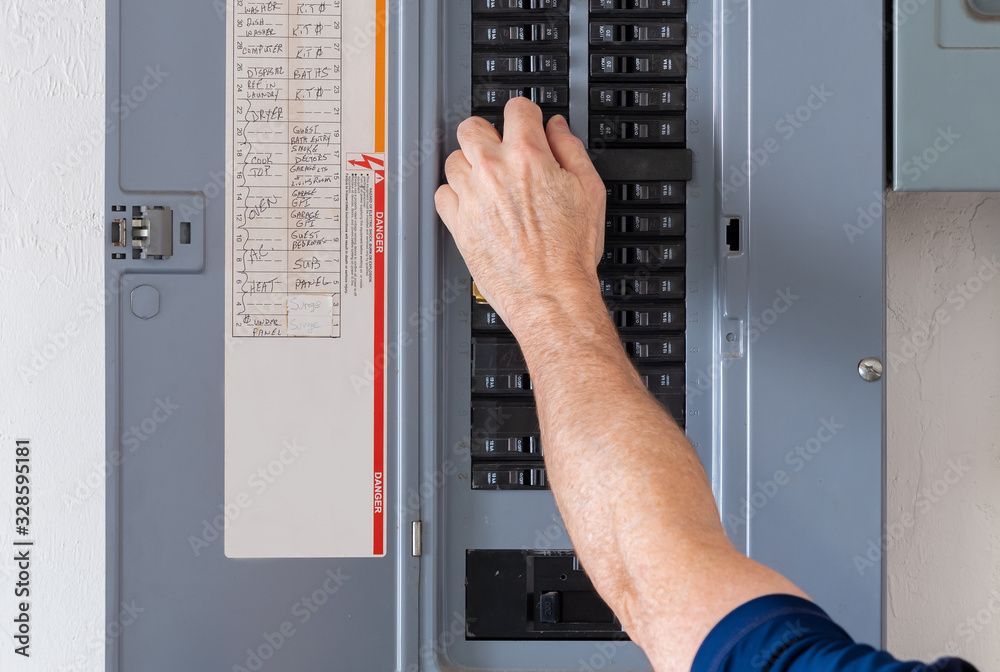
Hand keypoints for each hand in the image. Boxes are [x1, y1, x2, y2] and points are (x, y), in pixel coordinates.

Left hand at [434, 98, 605, 336]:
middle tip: (500, 150)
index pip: (517, 109)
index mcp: (527, 156)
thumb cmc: (570, 252)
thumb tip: (557, 128)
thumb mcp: (590, 190)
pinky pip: (442, 193)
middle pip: (471, 127)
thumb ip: (571, 150)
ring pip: (453, 160)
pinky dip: (455, 195)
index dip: (526, 115)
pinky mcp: (457, 223)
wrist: (550, 294)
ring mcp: (471, 196)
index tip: (527, 124)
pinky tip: (474, 204)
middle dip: (487, 134)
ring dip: (469, 166)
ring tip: (488, 183)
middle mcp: (493, 171)